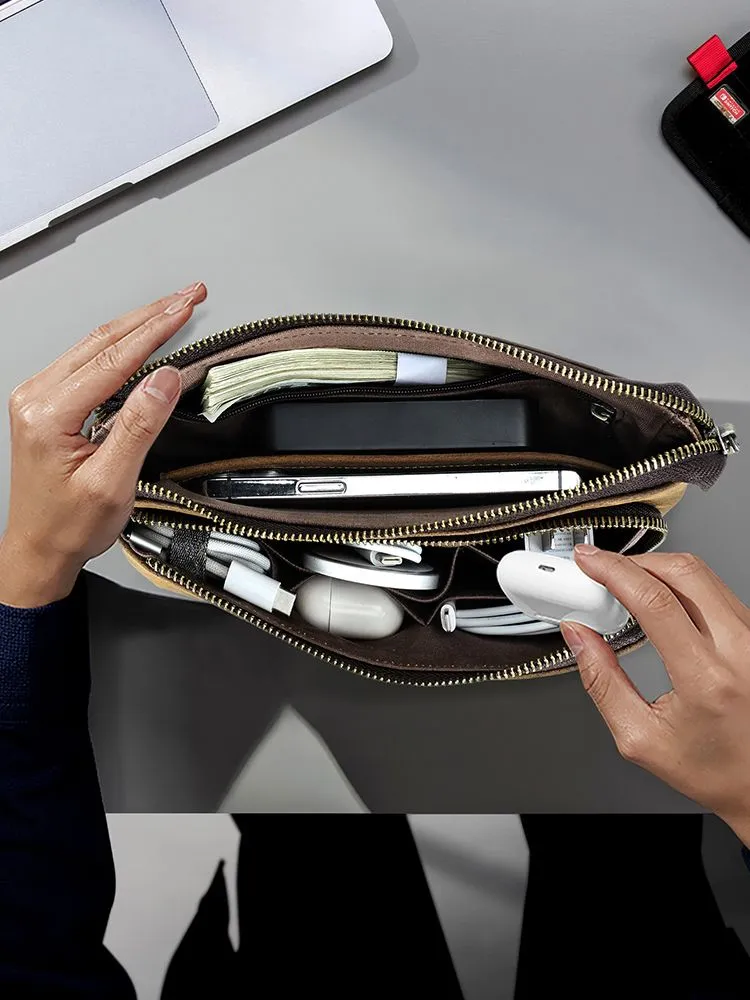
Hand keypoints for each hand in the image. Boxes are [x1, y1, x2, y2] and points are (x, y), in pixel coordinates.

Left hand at [0, 282, 206, 607]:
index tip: (186, 308)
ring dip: (138, 324)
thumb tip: (165, 380)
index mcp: (48, 414)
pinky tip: (143, 337)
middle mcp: (37, 397)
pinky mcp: (47, 402)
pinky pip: (87, 360)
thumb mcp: (112, 482)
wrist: (40, 546)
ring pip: (94, 344)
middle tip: (189, 296)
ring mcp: (39, 397)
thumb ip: (139, 427)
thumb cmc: (69, 524)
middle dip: (151, 315)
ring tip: (174, 309)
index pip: (113, 359)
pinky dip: (121, 345)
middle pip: (102, 340)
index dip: (156, 330)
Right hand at [561, 546, 749, 846]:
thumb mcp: (640, 737)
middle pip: (682, 572)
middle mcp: (740, 651)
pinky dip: (681, 586)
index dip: (614, 571)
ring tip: (627, 587)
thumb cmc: (714, 769)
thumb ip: (602, 682)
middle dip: (634, 562)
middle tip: (602, 569)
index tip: (589, 562)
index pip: (655, 601)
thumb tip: (578, 638)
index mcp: (707, 679)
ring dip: (658, 570)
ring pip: (702, 576)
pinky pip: (716, 591)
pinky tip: (660, 601)